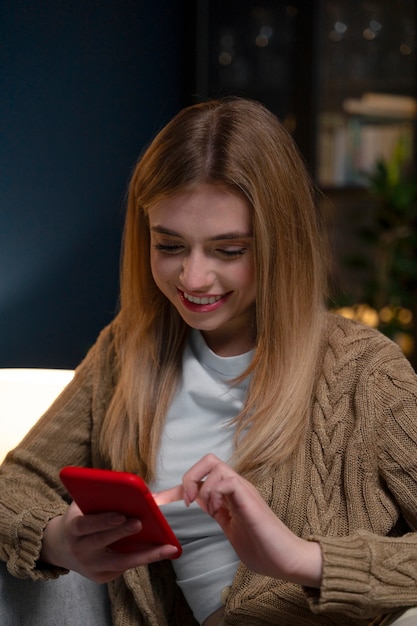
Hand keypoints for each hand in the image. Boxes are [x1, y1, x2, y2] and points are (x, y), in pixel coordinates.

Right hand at [40, 500, 178, 582]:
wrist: (60, 547)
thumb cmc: (80, 517)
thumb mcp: (83, 505)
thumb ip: (102, 497)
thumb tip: (137, 492)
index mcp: (72, 529)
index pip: (85, 525)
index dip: (103, 521)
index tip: (121, 515)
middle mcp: (79, 550)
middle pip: (102, 542)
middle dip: (123, 533)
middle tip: (141, 523)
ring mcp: (90, 567)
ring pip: (119, 562)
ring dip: (144, 555)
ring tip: (167, 548)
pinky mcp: (100, 577)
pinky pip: (122, 568)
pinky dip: (141, 558)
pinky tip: (159, 552)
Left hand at [155, 454, 321, 587]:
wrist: (287, 561)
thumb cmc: (263, 549)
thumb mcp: (231, 529)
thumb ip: (219, 514)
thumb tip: (202, 505)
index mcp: (230, 495)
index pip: (201, 481)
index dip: (176, 489)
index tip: (156, 501)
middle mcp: (236, 487)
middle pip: (208, 460)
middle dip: (189, 476)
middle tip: (185, 501)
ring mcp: (244, 490)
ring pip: (215, 464)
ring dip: (201, 484)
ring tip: (204, 508)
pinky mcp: (250, 498)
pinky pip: (227, 479)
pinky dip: (215, 491)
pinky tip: (217, 509)